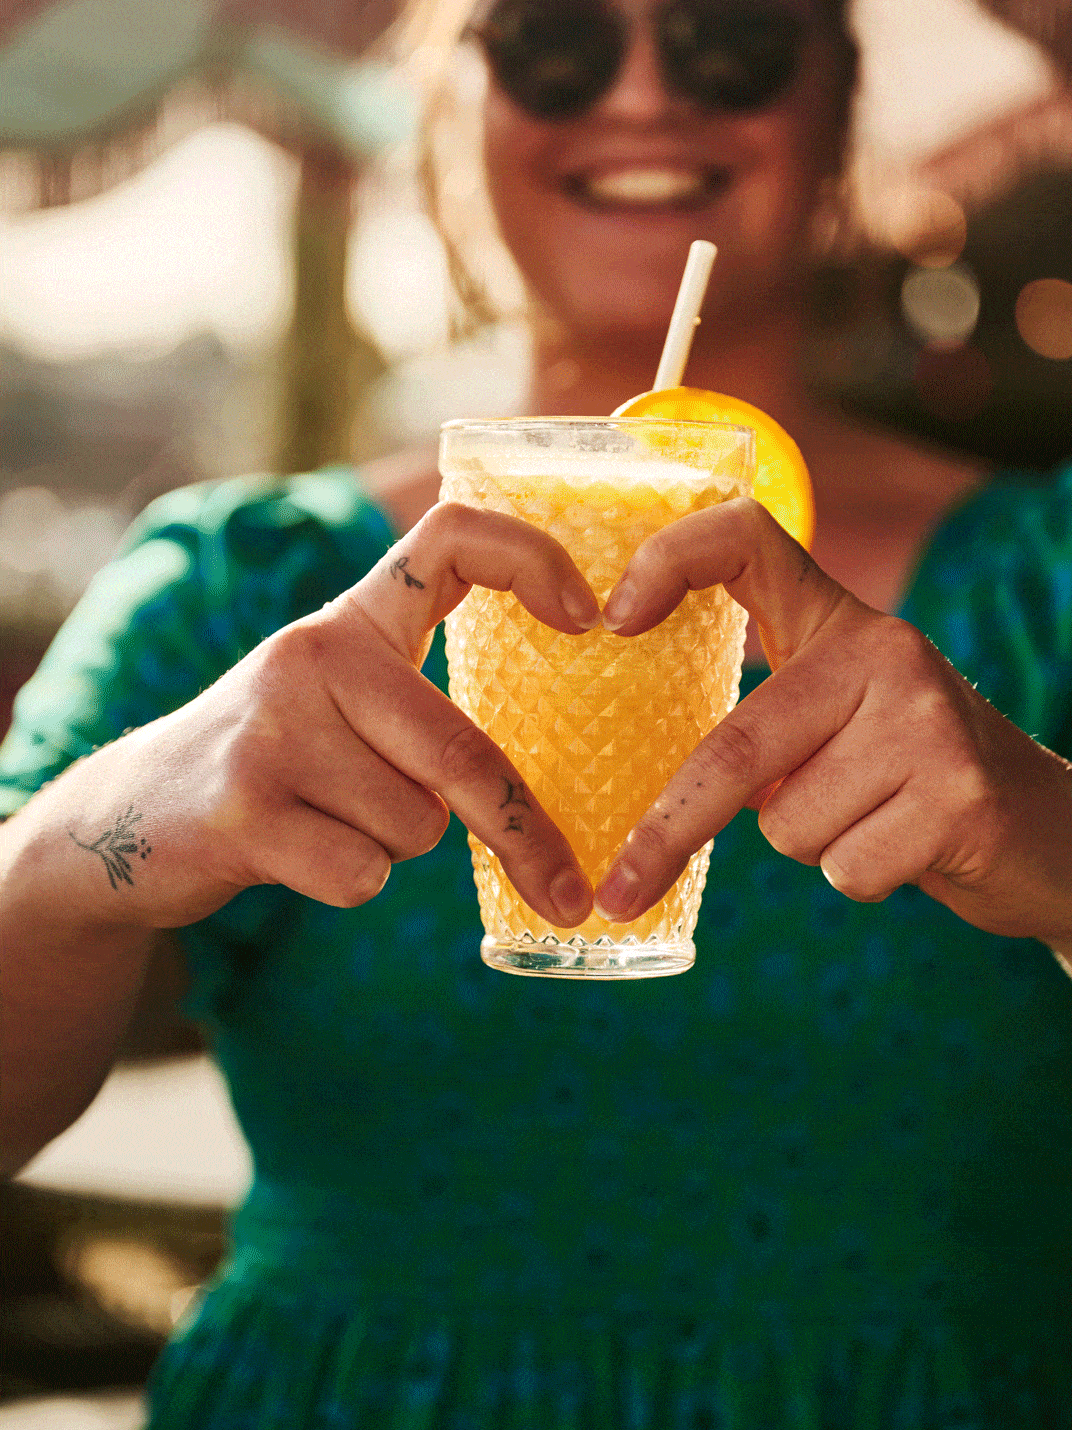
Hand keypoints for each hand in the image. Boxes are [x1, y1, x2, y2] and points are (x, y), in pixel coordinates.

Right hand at [63, 504, 599, 930]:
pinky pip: (361, 873)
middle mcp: (312, 655)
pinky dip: (351, 883)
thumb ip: (422, 704)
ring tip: (329, 820)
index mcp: (351, 619)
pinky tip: (297, 855)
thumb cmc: (272, 763)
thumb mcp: (338, 701)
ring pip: (415, 825)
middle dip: (522, 833)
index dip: (531, 557)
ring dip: (393, 847)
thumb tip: (551, 778)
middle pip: (459, 749)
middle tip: (568, 891)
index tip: (590, 616)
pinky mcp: (242, 808)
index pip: (451, 538)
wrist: (123, 818)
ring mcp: (271, 730)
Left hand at [593, 499, 1071, 946]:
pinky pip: (846, 866)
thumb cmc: (917, 779)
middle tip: (621, 890)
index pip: (747, 539)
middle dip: (671, 830)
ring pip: (789, 823)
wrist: (1060, 835)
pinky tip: (913, 850)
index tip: (612, 618)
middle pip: (739, 745)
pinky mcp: (961, 793)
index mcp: (842, 622)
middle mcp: (886, 649)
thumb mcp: (845, 720)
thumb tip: (655, 793)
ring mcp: (928, 718)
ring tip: (877, 821)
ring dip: (814, 846)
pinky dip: (863, 878)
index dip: (671, 558)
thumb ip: (771, 724)